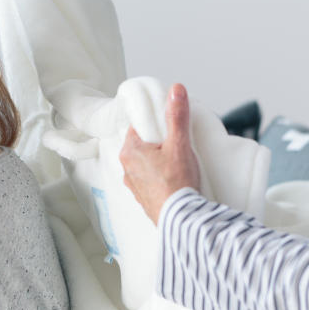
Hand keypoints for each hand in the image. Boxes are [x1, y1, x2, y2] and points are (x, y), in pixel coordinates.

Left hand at [119, 83, 202, 223]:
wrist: (181, 219)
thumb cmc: (177, 183)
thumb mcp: (179, 143)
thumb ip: (177, 116)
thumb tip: (175, 90)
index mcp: (130, 151)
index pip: (139, 127)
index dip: (155, 124)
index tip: (169, 126)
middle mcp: (127, 168)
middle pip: (143, 145)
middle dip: (159, 143)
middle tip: (177, 144)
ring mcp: (134, 186)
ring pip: (146, 164)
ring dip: (159, 161)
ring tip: (178, 163)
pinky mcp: (143, 199)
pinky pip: (150, 181)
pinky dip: (160, 178)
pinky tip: (174, 179)